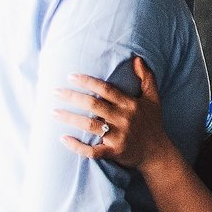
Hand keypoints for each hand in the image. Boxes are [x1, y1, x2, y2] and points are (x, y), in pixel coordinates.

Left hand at [59, 55, 167, 174]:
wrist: (158, 153)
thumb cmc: (153, 123)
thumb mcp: (153, 98)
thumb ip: (147, 77)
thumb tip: (138, 59)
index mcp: (130, 104)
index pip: (106, 89)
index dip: (88, 82)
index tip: (70, 76)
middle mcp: (123, 118)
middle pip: (93, 105)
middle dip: (72, 97)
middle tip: (54, 92)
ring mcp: (118, 136)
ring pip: (89, 126)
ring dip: (70, 118)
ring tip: (53, 112)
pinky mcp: (114, 152)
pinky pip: (92, 151)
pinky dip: (77, 146)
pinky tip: (63, 139)